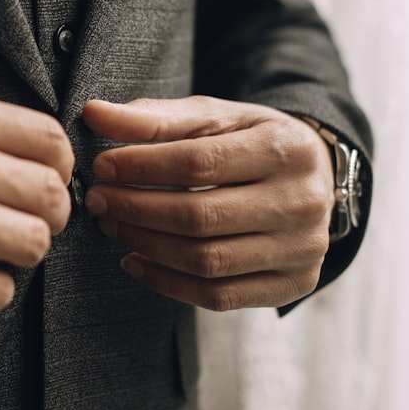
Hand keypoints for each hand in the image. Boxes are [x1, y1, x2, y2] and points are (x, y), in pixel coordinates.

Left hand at [82, 96, 332, 309]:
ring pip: (207, 261)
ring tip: (112, 226)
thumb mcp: (213, 118)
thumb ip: (154, 118)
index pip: (199, 163)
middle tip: (99, 200)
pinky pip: (219, 296)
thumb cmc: (252, 142)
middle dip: (136, 209)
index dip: (142, 167)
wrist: (314, 179)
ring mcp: (302, 250)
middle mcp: (302, 202)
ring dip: (146, 245)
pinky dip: (167, 283)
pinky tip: (135, 260)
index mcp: (286, 149)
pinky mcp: (293, 285)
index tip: (102, 167)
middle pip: (201, 217)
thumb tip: (94, 113)